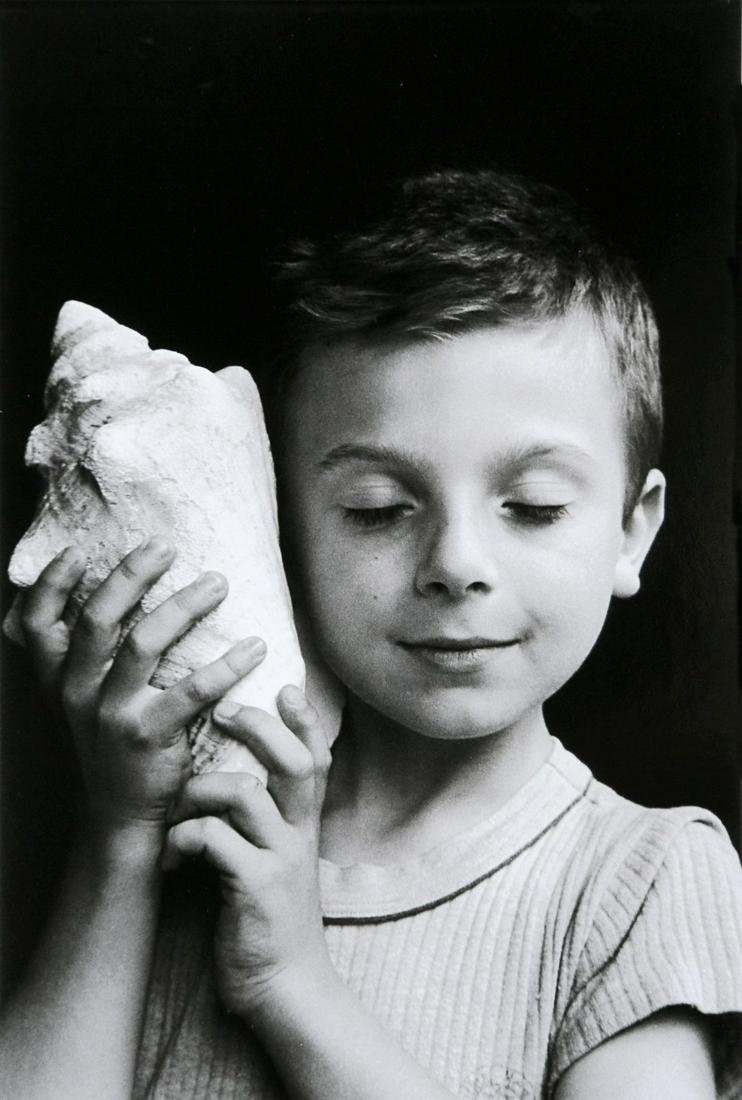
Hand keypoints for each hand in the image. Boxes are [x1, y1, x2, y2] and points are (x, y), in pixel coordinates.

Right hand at [18, 538, 266, 841]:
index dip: (51, 584)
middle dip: (130, 575)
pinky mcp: (149, 735)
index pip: (36, 623)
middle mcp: (77, 691)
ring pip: (142, 643)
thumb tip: (94, 587)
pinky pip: (192, 690)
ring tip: (217, 583)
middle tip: (164, 545)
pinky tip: (254, 647)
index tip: (76, 550)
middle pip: (97, 619)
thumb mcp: (80, 698)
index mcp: (58, 677)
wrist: (121, 812)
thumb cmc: (111, 739)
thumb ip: (79, 653)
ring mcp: (111, 713)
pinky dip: (227, 665)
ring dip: (183, 606)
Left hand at [163, 686, 332, 1017]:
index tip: (286, 683)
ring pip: (246, 792)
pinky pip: (214, 839)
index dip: (306, 719)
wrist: (286, 989)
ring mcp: (281, 859)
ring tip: (178, 803)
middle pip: (294, 761)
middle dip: (260, 726)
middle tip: (226, 709)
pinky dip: (185, 837)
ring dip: (201, 788)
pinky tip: (174, 856)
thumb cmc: (268, 920)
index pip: (317, 758)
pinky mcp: (256, 887)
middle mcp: (299, 834)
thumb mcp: (278, 861)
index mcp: (303, 825)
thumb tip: (229, 778)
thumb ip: (265, 821)